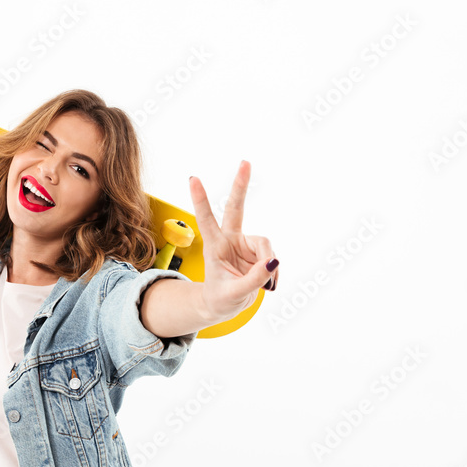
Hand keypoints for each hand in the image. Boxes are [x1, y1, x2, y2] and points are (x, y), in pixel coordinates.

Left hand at [190, 160, 278, 323]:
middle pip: (236, 209)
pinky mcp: (260, 253)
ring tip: (263, 285)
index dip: (200, 200)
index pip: (206, 220)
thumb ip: (252, 280)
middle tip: (245, 162)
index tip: (193, 178)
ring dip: (268, 267)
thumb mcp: (233, 295)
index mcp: (215, 247)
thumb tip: (272, 262)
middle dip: (240, 186)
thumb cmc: (221, 299)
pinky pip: (273, 259)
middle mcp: (230, 240)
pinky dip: (273, 273)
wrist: (225, 304)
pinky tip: (268, 284)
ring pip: (266, 247)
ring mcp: (246, 245)